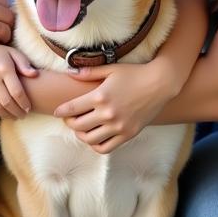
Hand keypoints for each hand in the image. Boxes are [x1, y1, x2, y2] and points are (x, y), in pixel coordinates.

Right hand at [0, 44, 36, 118]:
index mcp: (4, 68)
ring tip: (14, 116)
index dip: (24, 103)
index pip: (16, 92)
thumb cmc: (2, 53)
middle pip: (6, 102)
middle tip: (23, 115)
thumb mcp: (15, 54)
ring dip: (6, 115)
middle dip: (17, 112)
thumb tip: (35, 74)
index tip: (29, 108)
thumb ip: (25, 65)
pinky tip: (2, 113)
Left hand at [52, 58, 180, 153]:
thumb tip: (69, 73)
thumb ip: (89, 72)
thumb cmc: (134, 73)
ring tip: (81, 128)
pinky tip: (95, 136)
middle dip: (69, 122)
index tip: (57, 111)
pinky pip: (106, 148)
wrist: (160, 83)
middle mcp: (108, 114)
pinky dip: (96, 145)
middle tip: (69, 118)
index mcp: (100, 96)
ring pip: (90, 139)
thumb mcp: (111, 69)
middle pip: (78, 126)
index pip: (72, 108)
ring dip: (81, 135)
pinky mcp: (128, 134)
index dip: (61, 111)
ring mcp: (118, 126)